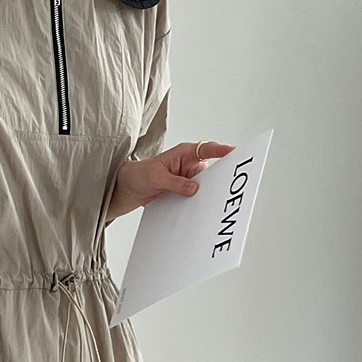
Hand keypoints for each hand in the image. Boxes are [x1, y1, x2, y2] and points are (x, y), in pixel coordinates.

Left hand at [106, 140, 235, 220]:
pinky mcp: (185, 192)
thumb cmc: (139, 175)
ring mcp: (188, 180)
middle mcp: (189, 165)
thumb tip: (194, 188)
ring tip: (213, 204)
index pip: (206, 149)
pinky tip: (199, 212)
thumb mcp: (155, 177)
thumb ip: (175, 183)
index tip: (233, 152)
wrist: (128, 189)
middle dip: (219, 179)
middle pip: (211, 171)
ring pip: (205, 187)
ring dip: (208, 195)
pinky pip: (196, 198)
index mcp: (183, 153)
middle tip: (226, 188)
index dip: (220, 150)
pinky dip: (198, 204)